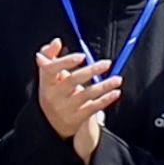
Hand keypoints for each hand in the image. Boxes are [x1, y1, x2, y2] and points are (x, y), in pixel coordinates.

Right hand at [35, 38, 119, 160]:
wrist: (55, 123)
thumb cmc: (54, 91)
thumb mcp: (48, 76)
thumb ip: (50, 56)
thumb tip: (56, 41)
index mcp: (46, 83)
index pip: (51, 70)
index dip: (66, 62)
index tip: (82, 56)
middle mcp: (53, 96)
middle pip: (72, 81)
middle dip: (91, 71)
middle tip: (107, 63)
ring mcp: (65, 108)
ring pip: (86, 95)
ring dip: (104, 86)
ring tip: (118, 79)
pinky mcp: (76, 118)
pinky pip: (94, 108)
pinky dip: (106, 100)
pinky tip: (116, 93)